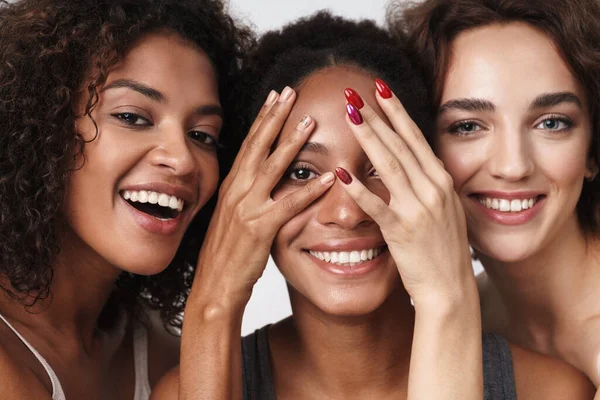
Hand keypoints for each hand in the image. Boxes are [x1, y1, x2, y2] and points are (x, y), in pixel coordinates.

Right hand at [189, 87, 334, 308]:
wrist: (213, 287)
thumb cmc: (226, 255)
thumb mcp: (231, 219)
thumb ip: (246, 197)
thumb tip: (260, 181)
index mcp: (230, 188)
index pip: (248, 145)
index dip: (262, 119)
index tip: (275, 96)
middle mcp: (236, 192)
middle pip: (257, 146)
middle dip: (275, 116)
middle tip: (290, 91)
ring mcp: (246, 209)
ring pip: (272, 168)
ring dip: (292, 143)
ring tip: (310, 121)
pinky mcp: (259, 229)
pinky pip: (289, 205)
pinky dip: (309, 190)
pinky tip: (326, 178)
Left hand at [338, 81, 474, 307]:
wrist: (451, 288)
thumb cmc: (444, 250)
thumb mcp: (444, 209)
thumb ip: (429, 184)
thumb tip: (413, 162)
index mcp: (441, 181)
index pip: (415, 138)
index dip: (396, 111)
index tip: (381, 88)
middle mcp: (432, 189)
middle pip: (399, 144)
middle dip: (376, 115)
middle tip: (354, 92)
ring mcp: (418, 208)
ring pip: (389, 165)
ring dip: (368, 138)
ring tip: (349, 116)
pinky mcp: (402, 230)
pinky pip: (377, 205)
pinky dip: (359, 188)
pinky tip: (342, 173)